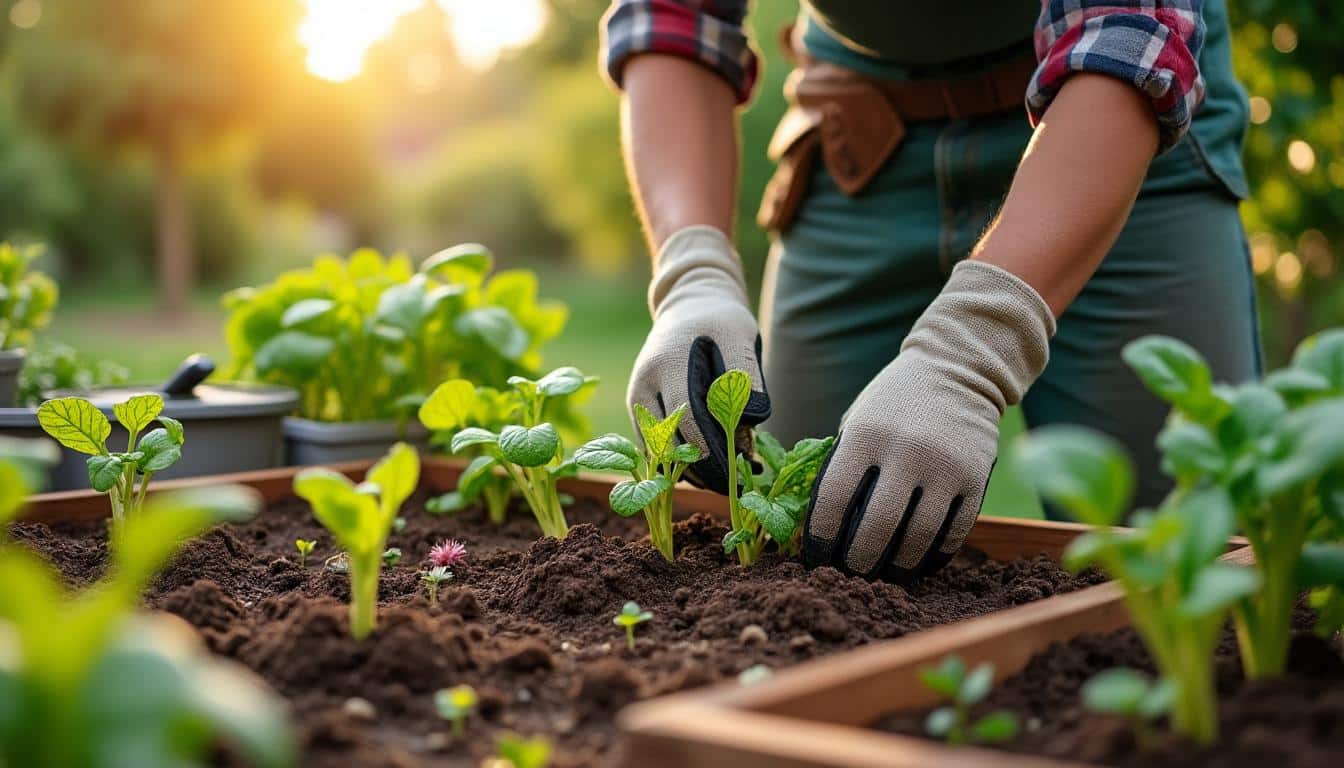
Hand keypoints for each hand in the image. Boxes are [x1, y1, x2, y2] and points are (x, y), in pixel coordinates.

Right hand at [628, 226, 769, 492]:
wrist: (689, 305)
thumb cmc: (721, 322)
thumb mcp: (741, 338)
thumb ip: (747, 376)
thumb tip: (750, 421)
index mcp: (669, 363)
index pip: (688, 416)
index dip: (710, 448)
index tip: (735, 469)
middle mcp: (644, 381)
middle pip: (667, 439)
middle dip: (699, 466)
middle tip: (730, 486)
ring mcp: (636, 395)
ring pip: (654, 447)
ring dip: (684, 468)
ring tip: (717, 483)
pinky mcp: (637, 406)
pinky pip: (651, 443)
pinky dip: (673, 460)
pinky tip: (701, 471)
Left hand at [803, 260, 1054, 581]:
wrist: (957, 369)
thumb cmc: (894, 402)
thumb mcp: (858, 420)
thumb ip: (843, 465)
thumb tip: (820, 526)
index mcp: (865, 434)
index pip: (835, 498)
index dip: (821, 536)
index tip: (815, 556)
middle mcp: (906, 450)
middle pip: (877, 527)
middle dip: (858, 561)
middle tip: (851, 575)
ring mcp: (945, 465)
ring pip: (918, 537)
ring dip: (897, 566)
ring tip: (883, 575)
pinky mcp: (976, 477)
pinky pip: (954, 532)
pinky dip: (934, 556)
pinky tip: (919, 563)